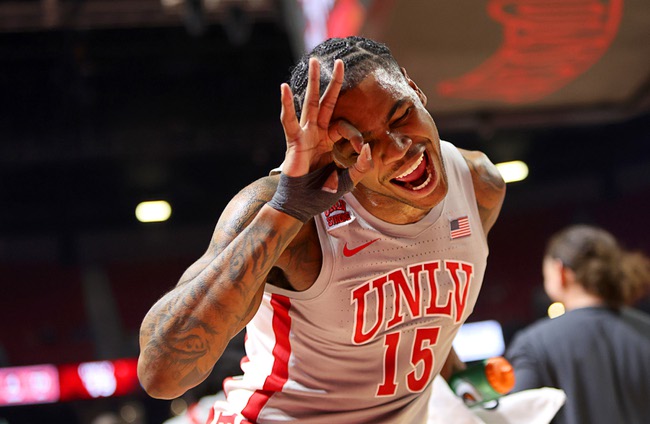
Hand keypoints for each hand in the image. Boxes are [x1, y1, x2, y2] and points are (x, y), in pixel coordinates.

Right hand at [279, 58, 371, 190]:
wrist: (300, 207)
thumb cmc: (320, 194)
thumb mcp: (348, 181)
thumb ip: (361, 167)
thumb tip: (368, 148)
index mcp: (328, 141)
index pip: (344, 127)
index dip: (355, 136)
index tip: (361, 149)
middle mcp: (316, 134)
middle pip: (326, 102)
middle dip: (333, 82)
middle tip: (339, 62)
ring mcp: (304, 136)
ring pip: (310, 104)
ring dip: (312, 82)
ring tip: (314, 62)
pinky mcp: (294, 142)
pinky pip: (289, 121)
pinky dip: (286, 105)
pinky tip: (284, 88)